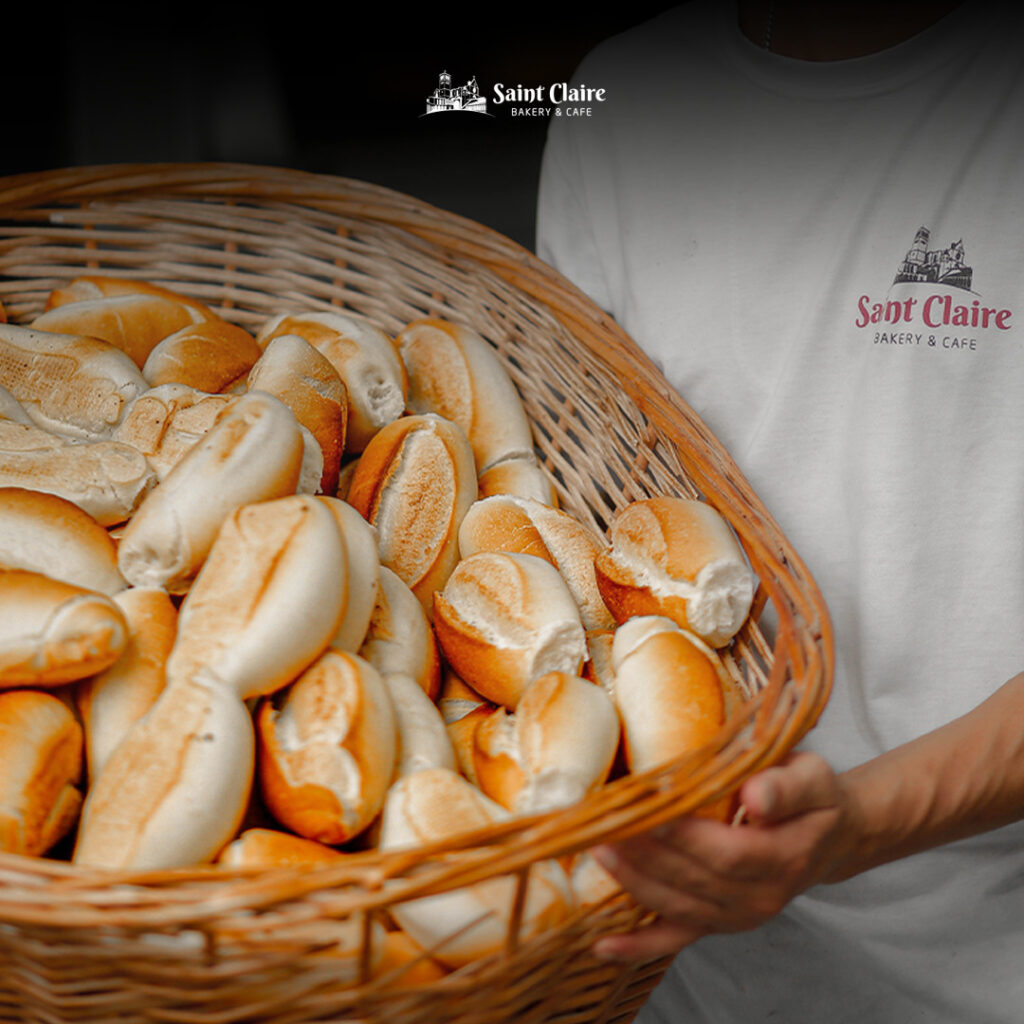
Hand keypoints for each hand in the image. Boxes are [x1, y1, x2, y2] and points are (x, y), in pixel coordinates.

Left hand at [590, 750, 853, 960]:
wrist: (827, 838)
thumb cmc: (813, 798)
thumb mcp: (811, 779)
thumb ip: (785, 787)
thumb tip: (755, 796)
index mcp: (785, 858)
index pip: (728, 853)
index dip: (686, 837)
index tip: (648, 813)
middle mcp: (761, 897)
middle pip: (694, 880)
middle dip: (646, 854)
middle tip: (605, 823)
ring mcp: (736, 916)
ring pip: (677, 907)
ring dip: (634, 882)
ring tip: (597, 851)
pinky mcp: (717, 923)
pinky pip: (675, 939)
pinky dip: (637, 947)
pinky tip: (602, 946)